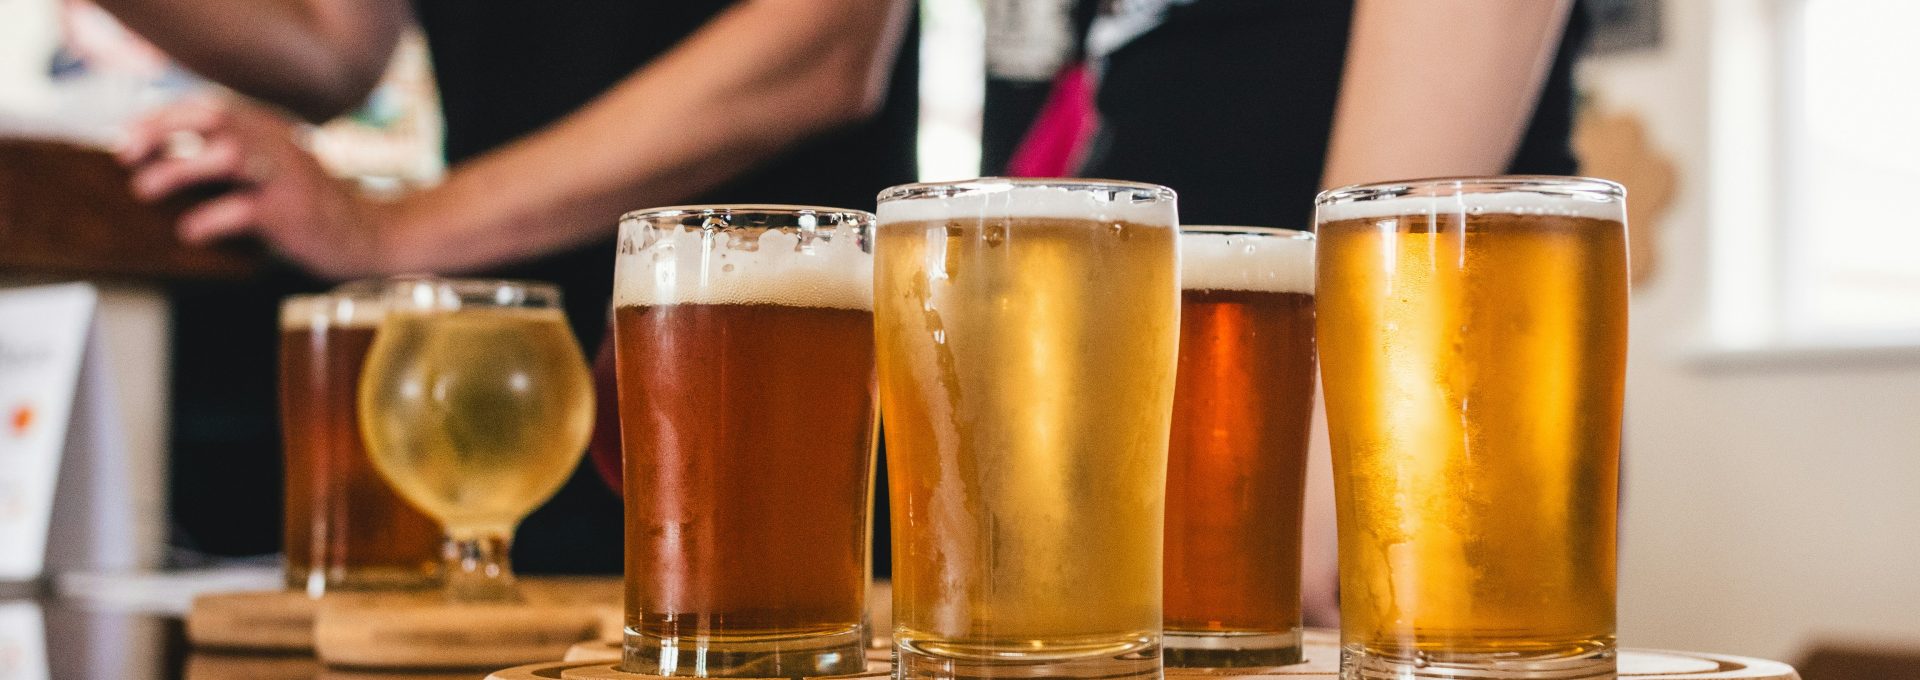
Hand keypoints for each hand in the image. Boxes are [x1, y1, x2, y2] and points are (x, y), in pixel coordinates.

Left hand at [118, 95, 391, 278]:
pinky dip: (208, 220)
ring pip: (227, 155)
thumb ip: (233, 155)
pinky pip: (244, 210)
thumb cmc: (311, 207)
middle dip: (161, 131)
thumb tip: (165, 158)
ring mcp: (286, 178)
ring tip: (144, 188)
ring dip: (177, 169)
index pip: (208, 106)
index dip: (161, 116)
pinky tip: (189, 231)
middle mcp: (278, 145)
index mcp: (270, 130)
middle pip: (213, 118)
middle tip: (125, 155)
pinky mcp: (292, 214)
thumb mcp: (275, 168)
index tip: (126, 138)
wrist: (370, 235)